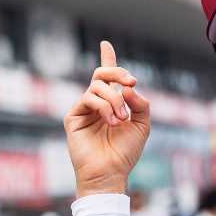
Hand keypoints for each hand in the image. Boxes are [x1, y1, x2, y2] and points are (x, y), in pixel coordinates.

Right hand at [64, 40, 150, 196]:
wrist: (110, 172)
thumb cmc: (125, 152)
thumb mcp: (142, 124)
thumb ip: (140, 103)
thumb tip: (127, 87)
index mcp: (112, 103)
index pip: (109, 77)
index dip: (108, 59)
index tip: (105, 43)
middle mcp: (96, 103)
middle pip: (102, 73)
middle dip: (117, 71)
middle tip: (131, 83)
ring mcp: (84, 109)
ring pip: (97, 87)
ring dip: (114, 100)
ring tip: (121, 119)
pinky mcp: (73, 116)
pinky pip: (88, 98)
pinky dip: (103, 107)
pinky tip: (111, 122)